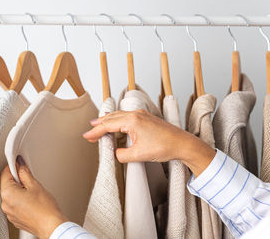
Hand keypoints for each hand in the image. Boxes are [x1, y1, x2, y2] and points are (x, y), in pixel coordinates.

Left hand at [0, 156, 67, 238]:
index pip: (5, 174)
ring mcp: (9, 213)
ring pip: (11, 195)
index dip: (13, 167)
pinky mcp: (15, 218)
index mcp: (7, 194)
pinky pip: (14, 205)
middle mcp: (5, 204)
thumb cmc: (45, 209)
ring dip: (19, 190)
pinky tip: (32, 201)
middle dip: (17, 180)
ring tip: (33, 192)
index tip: (19, 164)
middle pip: (7, 185)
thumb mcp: (35, 185)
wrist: (51, 226)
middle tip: (29, 180)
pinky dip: (21, 200)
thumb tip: (19, 164)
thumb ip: (24, 172)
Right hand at [83, 109, 215, 176]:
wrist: (182, 144)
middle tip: (89, 132)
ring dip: (107, 121)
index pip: (108, 125)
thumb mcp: (138, 155)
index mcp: (132, 121)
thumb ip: (122, 154)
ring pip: (118, 115)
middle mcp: (135, 114)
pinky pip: (126, 116)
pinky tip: (115, 124)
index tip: (87, 136)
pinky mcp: (146, 118)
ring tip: (97, 125)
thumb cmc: (164, 147)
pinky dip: (116, 120)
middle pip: (111, 118)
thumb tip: (115, 153)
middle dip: (99, 125)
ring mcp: (141, 114)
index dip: (96, 131)